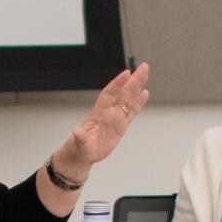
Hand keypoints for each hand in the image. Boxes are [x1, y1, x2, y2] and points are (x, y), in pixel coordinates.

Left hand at [51, 63, 151, 181]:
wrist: (83, 154)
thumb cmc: (80, 148)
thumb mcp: (80, 144)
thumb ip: (80, 137)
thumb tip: (76, 131)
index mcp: (99, 113)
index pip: (109, 94)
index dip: (117, 84)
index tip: (126, 73)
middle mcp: (109, 112)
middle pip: (123, 92)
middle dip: (133, 80)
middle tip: (144, 67)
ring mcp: (115, 117)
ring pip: (129, 98)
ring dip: (137, 86)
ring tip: (145, 73)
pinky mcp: (121, 125)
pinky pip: (132, 111)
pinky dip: (139, 102)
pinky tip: (145, 93)